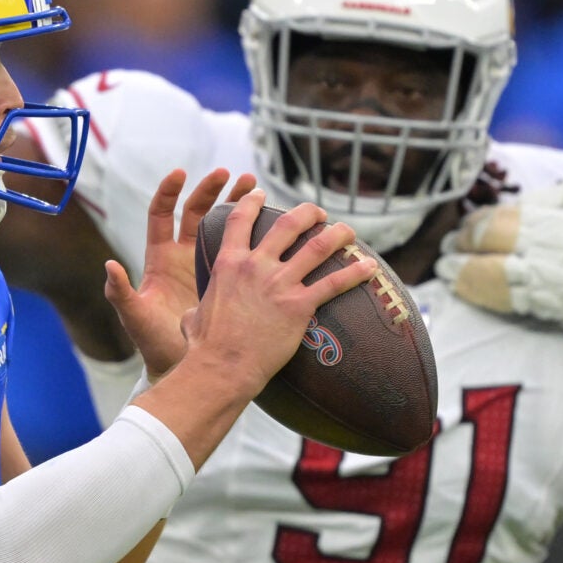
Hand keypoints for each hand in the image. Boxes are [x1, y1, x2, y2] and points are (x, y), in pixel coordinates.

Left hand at [105, 167, 250, 378]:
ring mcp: (204, 267)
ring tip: (255, 185)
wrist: (182, 367)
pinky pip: (239, 249)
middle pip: (196, 213)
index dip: (169, 192)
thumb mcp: (135, 318)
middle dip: (211, 191)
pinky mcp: (225, 280)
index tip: (180, 173)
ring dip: (236, 204)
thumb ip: (120, 293)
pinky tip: (271, 222)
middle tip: (229, 174)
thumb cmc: (153, 344)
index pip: (161, 215)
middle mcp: (181, 257)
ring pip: (222, 226)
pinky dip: (252, 233)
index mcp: (159, 259)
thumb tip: (110, 265)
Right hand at [175, 190, 375, 399]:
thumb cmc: (205, 348)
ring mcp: (280, 284)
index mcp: (229, 263)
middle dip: (307, 213)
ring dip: (337, 234)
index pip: (241, 220)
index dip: (252, 202)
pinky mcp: (300, 305)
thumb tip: (191, 315)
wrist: (223, 367)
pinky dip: (355, 272)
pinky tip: (370, 267)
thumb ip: (196, 309)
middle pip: (288, 224)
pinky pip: (334, 283)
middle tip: (318, 213)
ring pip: (318, 247)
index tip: (261, 194)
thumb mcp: (192, 318)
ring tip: (348, 231)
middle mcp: (256, 266)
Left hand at [436, 179, 562, 387]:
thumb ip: (552, 196)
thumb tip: (509, 201)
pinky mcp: (550, 307)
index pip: (512, 217)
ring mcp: (556, 280)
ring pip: (497, 272)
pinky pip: (506, 299)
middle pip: (500, 241)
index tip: (461, 228)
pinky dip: (479, 293)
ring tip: (445, 271)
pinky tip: (461, 288)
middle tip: (446, 249)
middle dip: (464, 246)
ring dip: (464, 272)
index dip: (479, 224)